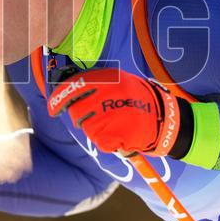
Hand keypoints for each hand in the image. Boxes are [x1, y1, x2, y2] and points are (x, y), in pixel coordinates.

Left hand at [47, 67, 182, 155]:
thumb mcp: (120, 82)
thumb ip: (97, 84)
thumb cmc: (138, 101)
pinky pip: (100, 141)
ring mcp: (113, 114)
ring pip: (87, 127)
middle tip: (94, 119)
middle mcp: (110, 94)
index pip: (75, 86)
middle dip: (80, 117)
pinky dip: (107, 142)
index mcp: (110, 78)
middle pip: (77, 110)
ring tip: (114, 125)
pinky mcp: (118, 133)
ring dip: (96, 130)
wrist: (166, 119)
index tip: (53, 108)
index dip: (59, 98)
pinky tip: (120, 136)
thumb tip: (66, 90)